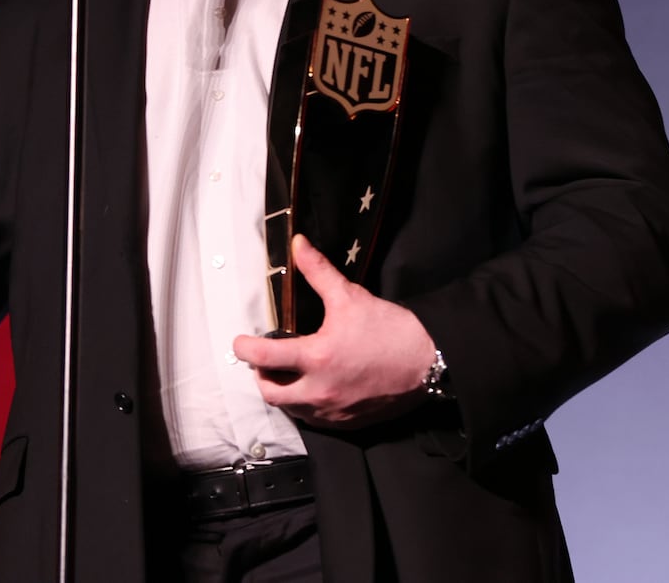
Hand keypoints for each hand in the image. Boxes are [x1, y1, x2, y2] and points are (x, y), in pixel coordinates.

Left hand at [232, 234, 435, 428]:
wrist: (429, 362)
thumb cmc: (389, 329)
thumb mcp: (350, 296)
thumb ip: (318, 271)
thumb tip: (297, 244)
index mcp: (316, 358)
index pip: (264, 359)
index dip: (244, 349)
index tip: (240, 342)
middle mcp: (320, 391)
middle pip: (271, 393)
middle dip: (261, 376)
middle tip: (265, 361)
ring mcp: (333, 412)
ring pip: (292, 410)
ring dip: (284, 393)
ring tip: (288, 374)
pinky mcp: (348, 423)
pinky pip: (315, 420)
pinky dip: (306, 406)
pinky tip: (313, 389)